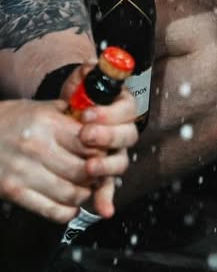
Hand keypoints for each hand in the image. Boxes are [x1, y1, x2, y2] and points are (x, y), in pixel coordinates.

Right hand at [0, 76, 136, 221]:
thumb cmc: (9, 120)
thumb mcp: (40, 107)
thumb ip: (68, 114)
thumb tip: (96, 120)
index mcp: (48, 124)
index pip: (89, 143)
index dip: (102, 149)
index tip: (105, 151)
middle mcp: (38, 149)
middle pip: (83, 170)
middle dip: (97, 174)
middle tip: (99, 172)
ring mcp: (24, 173)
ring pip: (70, 193)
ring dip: (84, 194)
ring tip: (86, 188)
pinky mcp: (14, 192)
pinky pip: (50, 210)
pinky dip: (66, 212)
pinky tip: (70, 205)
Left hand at [61, 65, 139, 219]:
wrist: (68, 115)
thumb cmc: (78, 97)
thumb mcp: (81, 81)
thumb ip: (87, 72)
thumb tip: (91, 66)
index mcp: (122, 107)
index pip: (127, 110)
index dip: (109, 114)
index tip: (87, 114)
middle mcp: (123, 131)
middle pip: (127, 137)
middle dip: (107, 137)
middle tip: (85, 135)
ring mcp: (115, 153)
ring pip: (121, 162)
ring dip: (107, 166)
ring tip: (89, 167)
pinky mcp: (104, 173)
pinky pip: (109, 187)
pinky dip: (106, 198)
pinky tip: (103, 209)